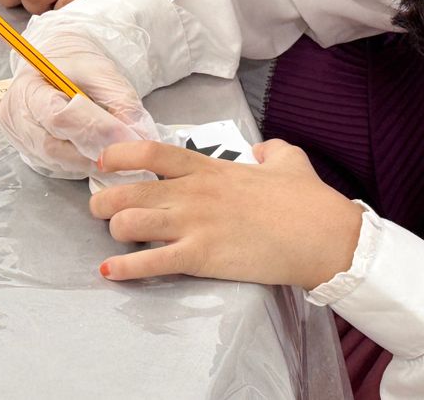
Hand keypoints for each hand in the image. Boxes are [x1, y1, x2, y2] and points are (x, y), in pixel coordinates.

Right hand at [0, 31, 159, 179]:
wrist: (57, 69)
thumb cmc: (76, 67)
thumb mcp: (103, 72)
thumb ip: (121, 101)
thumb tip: (139, 135)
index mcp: (28, 87)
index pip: (57, 116)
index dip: (93, 129)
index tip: (125, 136)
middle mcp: (15, 115)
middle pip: (53, 146)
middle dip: (92, 152)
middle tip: (125, 153)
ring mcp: (19, 138)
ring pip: (57, 161)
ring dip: (89, 162)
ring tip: (117, 156)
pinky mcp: (29, 152)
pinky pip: (57, 166)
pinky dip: (81, 164)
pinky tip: (98, 157)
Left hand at [90, 140, 363, 289]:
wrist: (323, 236)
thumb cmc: (307, 200)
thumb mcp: (288, 160)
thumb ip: (270, 150)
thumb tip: (262, 150)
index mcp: (209, 168)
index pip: (150, 153)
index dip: (119, 155)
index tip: (104, 162)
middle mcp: (193, 193)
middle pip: (127, 191)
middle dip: (103, 200)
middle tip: (100, 209)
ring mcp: (195, 225)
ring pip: (128, 223)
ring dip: (115, 231)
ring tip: (118, 239)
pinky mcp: (201, 258)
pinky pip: (150, 263)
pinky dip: (124, 269)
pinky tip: (111, 272)